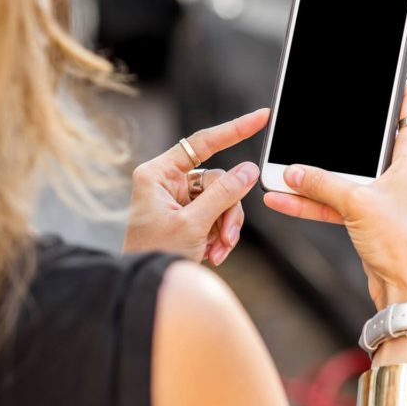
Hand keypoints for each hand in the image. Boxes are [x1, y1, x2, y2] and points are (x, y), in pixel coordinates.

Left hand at [124, 108, 268, 264]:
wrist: (145, 289)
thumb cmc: (153, 255)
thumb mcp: (192, 224)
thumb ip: (223, 194)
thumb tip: (249, 170)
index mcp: (158, 174)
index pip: (202, 143)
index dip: (234, 129)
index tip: (261, 117)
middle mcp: (167, 183)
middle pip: (218, 180)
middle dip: (227, 211)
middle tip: (227, 237)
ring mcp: (178, 200)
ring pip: (222, 199)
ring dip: (225, 227)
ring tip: (218, 251)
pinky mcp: (187, 217)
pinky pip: (217, 215)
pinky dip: (219, 235)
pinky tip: (212, 254)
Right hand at [263, 83, 406, 309]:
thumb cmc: (401, 241)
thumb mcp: (357, 202)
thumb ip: (322, 183)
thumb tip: (292, 171)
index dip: (396, 88)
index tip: (379, 74)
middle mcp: (403, 172)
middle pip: (369, 141)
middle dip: (339, 134)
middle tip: (316, 117)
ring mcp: (386, 196)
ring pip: (346, 175)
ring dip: (316, 174)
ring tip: (283, 167)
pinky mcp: (371, 219)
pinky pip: (337, 202)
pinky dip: (313, 201)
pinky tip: (283, 198)